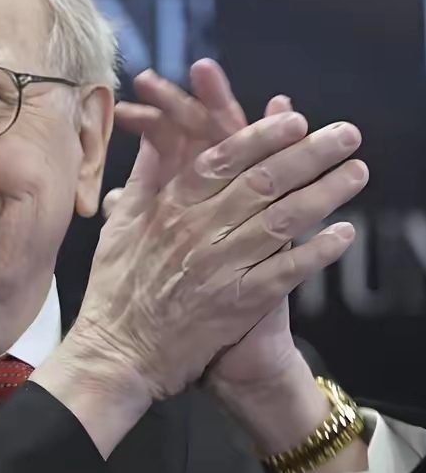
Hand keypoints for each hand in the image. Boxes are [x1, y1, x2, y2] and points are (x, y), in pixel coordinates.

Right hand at [106, 62, 312, 394]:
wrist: (117, 353)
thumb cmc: (115, 289)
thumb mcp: (118, 225)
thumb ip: (143, 177)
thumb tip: (156, 133)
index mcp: (169, 210)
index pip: (221, 161)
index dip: (261, 137)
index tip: (294, 119)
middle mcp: (196, 233)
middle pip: (262, 183)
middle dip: (309, 154)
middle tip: (345, 134)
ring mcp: (219, 268)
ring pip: (281, 222)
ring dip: (324, 194)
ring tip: (356, 172)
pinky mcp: (237, 304)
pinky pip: (285, 273)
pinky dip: (317, 252)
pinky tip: (344, 234)